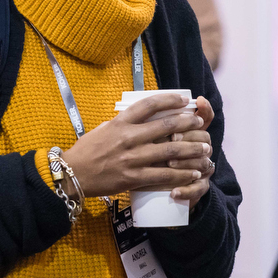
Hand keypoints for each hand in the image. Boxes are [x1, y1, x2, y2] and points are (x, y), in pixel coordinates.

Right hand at [59, 93, 211, 199]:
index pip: (149, 104)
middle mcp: (129, 137)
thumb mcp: (103, 129)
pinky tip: (193, 173)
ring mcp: (132, 158)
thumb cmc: (87, 151)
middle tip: (199, 123)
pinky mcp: (134, 177)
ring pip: (170, 150)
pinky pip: (164, 174)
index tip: (184, 99)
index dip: (170, 99)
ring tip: (205, 148)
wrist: (72, 175)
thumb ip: (123, 123)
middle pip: (166, 125)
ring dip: (191, 149)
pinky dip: (181, 174)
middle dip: (188, 123)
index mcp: (120, 122)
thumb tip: (142, 117)